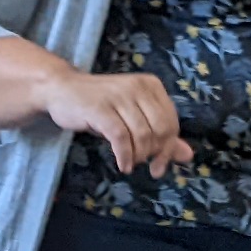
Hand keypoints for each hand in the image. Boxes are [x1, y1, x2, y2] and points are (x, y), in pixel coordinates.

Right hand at [44, 68, 192, 175]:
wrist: (62, 89)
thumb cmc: (100, 106)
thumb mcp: (133, 118)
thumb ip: (161, 136)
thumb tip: (188, 156)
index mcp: (151, 85)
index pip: (171, 121)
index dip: (168, 148)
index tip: (159, 165)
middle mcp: (138, 87)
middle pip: (160, 129)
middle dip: (155, 153)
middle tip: (144, 165)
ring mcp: (119, 96)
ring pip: (142, 135)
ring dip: (139, 156)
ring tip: (131, 163)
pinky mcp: (100, 108)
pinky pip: (121, 138)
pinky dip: (124, 156)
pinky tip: (122, 164)